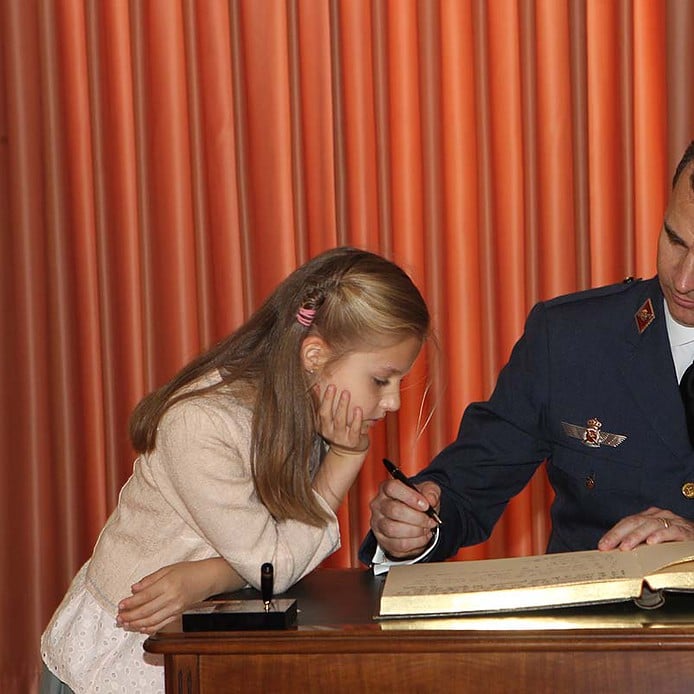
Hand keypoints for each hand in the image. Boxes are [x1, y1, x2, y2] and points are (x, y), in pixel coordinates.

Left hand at [116, 558, 244, 633]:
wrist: (208, 578)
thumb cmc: (189, 570)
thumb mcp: (168, 568)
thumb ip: (150, 579)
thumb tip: (134, 589)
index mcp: (168, 584)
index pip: (145, 596)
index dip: (131, 602)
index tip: (120, 605)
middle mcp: (171, 598)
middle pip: (146, 611)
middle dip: (130, 616)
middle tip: (119, 618)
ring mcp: (175, 608)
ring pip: (152, 621)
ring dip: (136, 624)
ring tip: (126, 624)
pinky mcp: (178, 614)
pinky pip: (162, 624)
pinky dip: (149, 628)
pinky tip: (140, 628)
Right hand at [315, 384, 368, 455]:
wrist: (349, 451)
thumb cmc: (339, 430)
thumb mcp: (329, 420)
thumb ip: (324, 405)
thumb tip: (316, 385)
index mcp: (321, 425)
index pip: (318, 410)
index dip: (319, 398)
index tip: (322, 385)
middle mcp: (328, 432)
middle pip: (326, 415)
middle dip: (328, 400)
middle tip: (333, 386)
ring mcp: (340, 438)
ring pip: (340, 421)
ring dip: (342, 406)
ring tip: (346, 393)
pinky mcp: (352, 441)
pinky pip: (354, 429)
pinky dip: (356, 419)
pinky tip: (358, 409)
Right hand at [370, 478, 440, 558]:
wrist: (414, 520)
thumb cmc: (417, 503)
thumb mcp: (428, 492)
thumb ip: (431, 492)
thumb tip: (430, 500)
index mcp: (387, 488)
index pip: (392, 488)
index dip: (410, 496)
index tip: (426, 505)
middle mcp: (379, 504)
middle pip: (394, 510)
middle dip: (417, 518)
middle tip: (430, 520)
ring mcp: (378, 523)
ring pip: (394, 529)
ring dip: (416, 531)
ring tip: (426, 529)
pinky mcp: (383, 540)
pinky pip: (399, 544)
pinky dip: (415, 543)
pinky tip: (422, 537)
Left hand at [598, 506, 693, 550]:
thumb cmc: (677, 541)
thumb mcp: (655, 539)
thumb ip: (640, 542)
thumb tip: (618, 552)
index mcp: (649, 517)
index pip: (626, 522)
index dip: (613, 533)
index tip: (602, 545)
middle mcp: (659, 516)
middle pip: (634, 522)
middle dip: (618, 534)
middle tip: (607, 546)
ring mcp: (672, 521)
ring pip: (649, 525)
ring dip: (635, 537)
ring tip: (625, 547)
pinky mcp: (684, 531)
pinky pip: (670, 531)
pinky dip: (660, 536)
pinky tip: (651, 543)